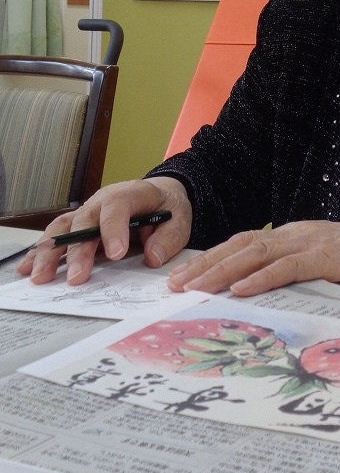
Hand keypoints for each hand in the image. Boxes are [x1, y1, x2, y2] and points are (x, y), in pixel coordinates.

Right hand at [18, 178, 192, 285]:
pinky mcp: (78, 226)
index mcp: (130, 194)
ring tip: (41, 277)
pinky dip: (40, 252)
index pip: (117, 207)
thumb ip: (169, 238)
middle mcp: (102, 201)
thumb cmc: (167, 207)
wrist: (159, 196)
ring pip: (63, 228)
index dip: (114, 229)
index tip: (116, 254)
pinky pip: (56, 236)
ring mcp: (87, 213)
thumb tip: (153, 257)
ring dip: (50, 253)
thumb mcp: (180, 219)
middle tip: (77, 278)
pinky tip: (27, 268)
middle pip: (83, 221)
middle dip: (79, 250)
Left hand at [166, 215, 339, 296]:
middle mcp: (296, 234)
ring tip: (193, 289)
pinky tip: (239, 290)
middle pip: (239, 247)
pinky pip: (287, 267)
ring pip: (255, 254)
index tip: (184, 278)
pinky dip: (260, 278)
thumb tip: (273, 299)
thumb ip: (302, 276)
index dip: (212, 260)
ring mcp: (311, 243)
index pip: (244, 245)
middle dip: (204, 266)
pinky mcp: (328, 256)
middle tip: (173, 286)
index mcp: (294, 236)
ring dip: (220, 272)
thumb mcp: (329, 268)